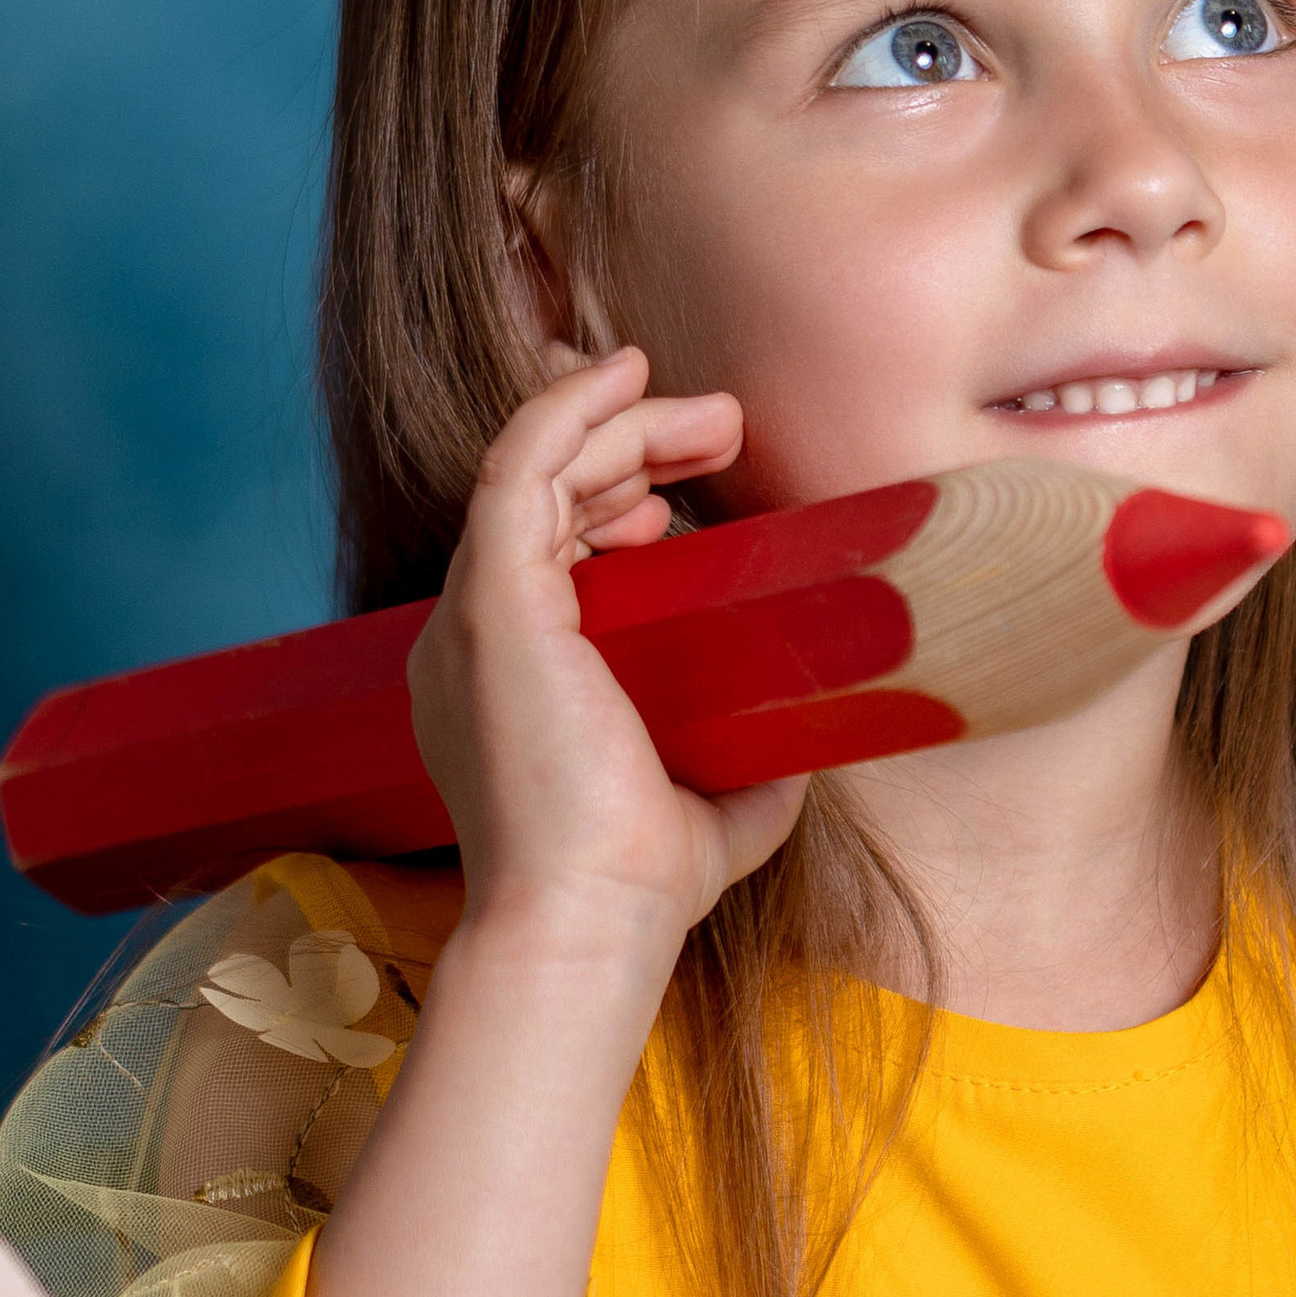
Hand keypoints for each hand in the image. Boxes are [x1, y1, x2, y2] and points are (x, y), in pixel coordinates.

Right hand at [406, 345, 803, 968]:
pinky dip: (569, 411)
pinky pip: (518, 469)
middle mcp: (473, 636)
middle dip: (631, 442)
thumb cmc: (641, 880)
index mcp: (507, 675)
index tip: (695, 485)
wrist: (593, 919)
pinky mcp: (493, 603)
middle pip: (542, 495)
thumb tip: (823, 724)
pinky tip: (627, 376)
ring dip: (621, 422)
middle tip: (723, 425)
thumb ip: (757, 760)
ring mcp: (472, 615)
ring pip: (533, 468)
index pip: (545, 543)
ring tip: (713, 413)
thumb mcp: (719, 801)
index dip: (615, 492)